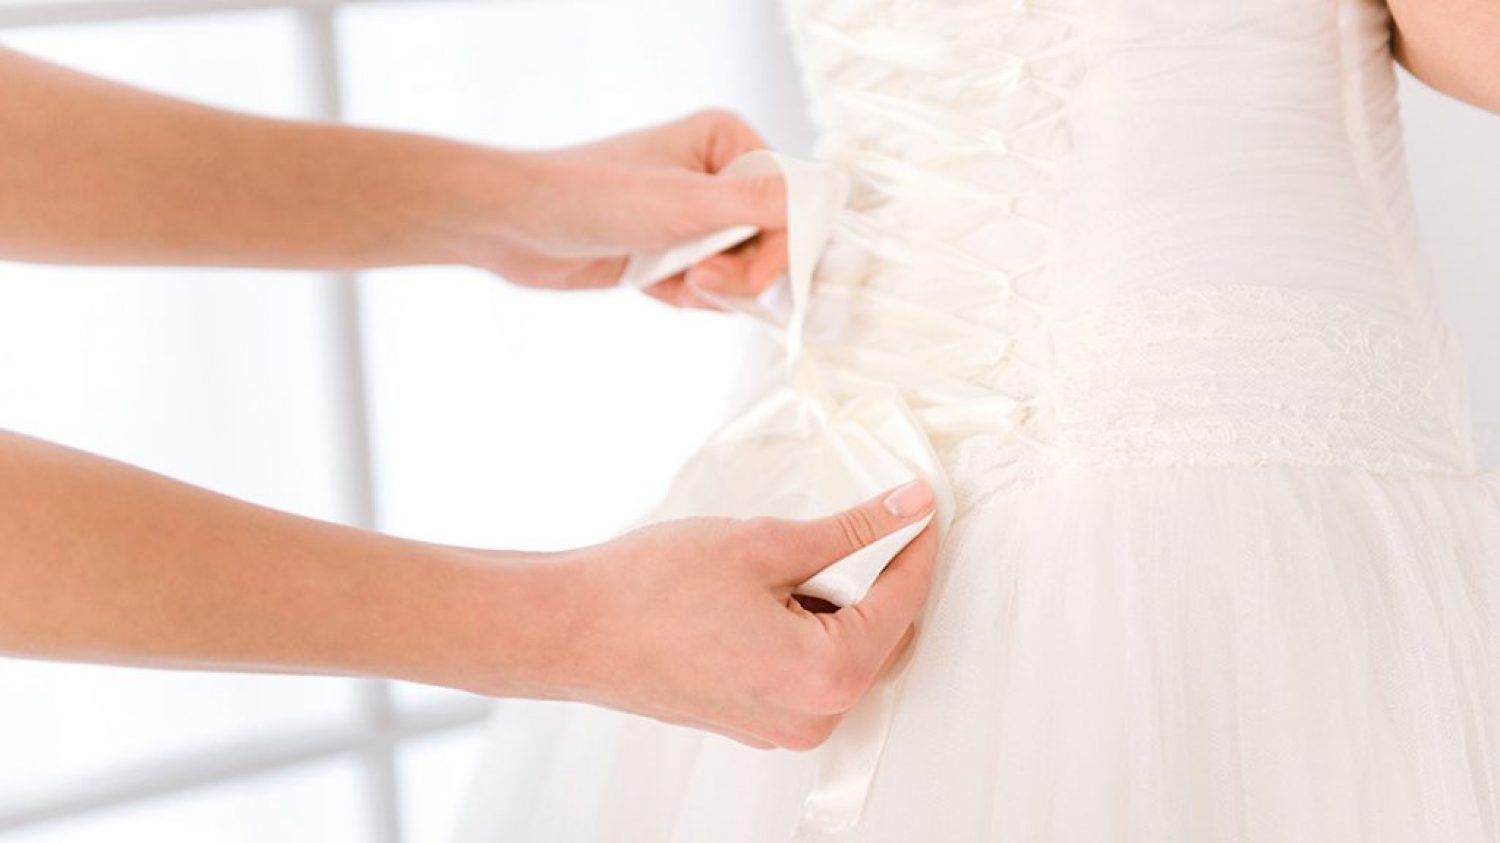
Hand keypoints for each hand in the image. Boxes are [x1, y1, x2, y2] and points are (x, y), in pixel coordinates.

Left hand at [471, 109, 790, 308]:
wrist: (516, 225)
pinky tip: (651, 282)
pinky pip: (711, 286)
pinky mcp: (675, 247)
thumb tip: (821, 200)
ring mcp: (696, 213)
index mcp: (727, 141)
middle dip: (739, 272)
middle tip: (699, 278)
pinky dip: (687, 295)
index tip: (752, 276)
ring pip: (742, 269)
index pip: (792, 200)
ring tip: (670, 277)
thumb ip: (755, 206)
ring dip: (709, 288)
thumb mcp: (681, 204)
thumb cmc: (588, 197)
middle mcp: (718, 173)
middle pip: (772, 241)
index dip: (782, 245)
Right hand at [536, 479, 938, 749]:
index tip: (920, 510)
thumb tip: (907, 509)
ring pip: (843, 657)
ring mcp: (782, 728)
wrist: (573, 630)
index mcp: (824, 673)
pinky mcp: (755, 723)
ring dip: (832, 608)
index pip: (901, 603)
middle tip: (849, 528)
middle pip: (882, 639)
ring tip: (772, 569)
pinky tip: (757, 598)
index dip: (915, 548)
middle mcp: (811, 716)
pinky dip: (802, 632)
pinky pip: (807, 675)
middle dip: (873, 582)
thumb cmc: (651, 591)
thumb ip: (850, 530)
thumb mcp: (764, 544)